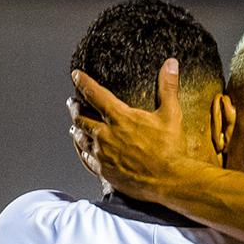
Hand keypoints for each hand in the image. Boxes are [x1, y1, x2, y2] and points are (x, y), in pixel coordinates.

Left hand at [70, 59, 210, 199]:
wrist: (169, 181)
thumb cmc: (171, 148)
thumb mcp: (171, 114)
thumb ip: (168, 87)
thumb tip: (171, 63)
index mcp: (120, 118)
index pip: (95, 94)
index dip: (83, 82)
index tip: (76, 75)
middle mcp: (106, 135)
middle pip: (81, 116)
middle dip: (75, 107)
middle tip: (72, 101)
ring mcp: (103, 154)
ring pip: (81, 138)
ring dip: (76, 129)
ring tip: (74, 125)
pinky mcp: (104, 171)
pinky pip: (86, 158)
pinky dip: (82, 151)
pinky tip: (83, 150)